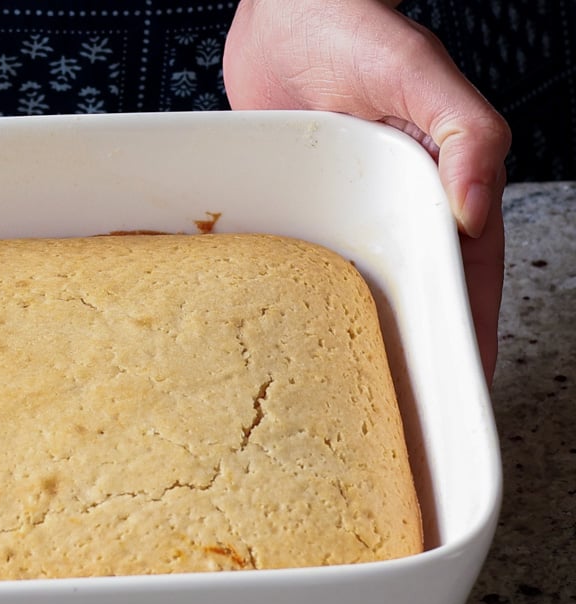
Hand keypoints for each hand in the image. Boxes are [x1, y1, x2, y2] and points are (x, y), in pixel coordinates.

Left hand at [224, 0, 510, 386]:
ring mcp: (341, 212)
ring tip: (339, 398)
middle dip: (406, 355)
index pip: (461, 277)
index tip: (461, 392)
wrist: (285, 8)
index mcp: (439, 187)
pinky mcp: (293, 208)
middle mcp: (390, 207)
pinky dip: (289, 298)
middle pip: (406, 296)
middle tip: (396, 418)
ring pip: (349, 289)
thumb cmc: (358, 27)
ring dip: (345, 338)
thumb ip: (465, 139)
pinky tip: (273, 334)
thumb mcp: (423, 76)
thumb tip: (475, 210)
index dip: (464, 336)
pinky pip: (293, 261)